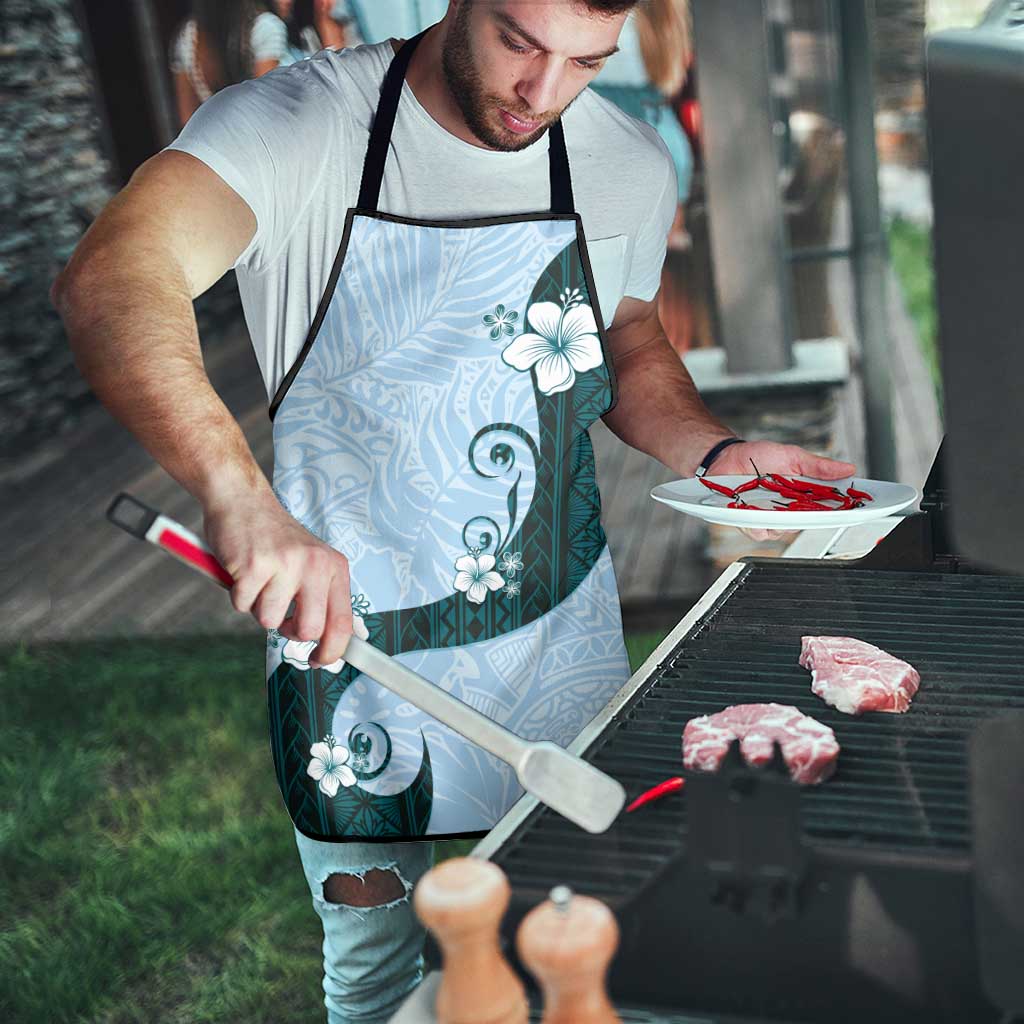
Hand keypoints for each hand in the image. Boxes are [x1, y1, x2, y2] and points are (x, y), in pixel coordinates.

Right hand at [203, 489, 352, 666]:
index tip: (320, 662)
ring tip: (260, 580)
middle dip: (290, 632)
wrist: (243, 500)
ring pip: (270, 621)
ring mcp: (285, 564)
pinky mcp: (254, 565)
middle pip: (309, 630)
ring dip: (259, 607)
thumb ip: (326, 598)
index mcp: (334, 567)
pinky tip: (243, 571)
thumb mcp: (313, 563)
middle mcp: (315, 565)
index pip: (342, 622)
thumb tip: (343, 641)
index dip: (332, 651)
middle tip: (281, 614)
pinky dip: (238, 595)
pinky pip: (243, 605)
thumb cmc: (275, 539)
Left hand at [709, 440, 856, 542]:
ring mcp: (769, 518)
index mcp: (803, 495)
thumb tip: (848, 468)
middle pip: (808, 523)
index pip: (828, 507)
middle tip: (813, 506)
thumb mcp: (792, 456)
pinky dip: (758, 524)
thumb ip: (818, 466)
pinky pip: (759, 532)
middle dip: (812, 517)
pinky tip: (754, 512)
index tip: (857, 508)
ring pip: (784, 531)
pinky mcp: (750, 523)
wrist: (726, 457)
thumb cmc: (758, 457)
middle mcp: (788, 510)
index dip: (843, 510)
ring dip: (781, 519)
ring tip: (775, 504)